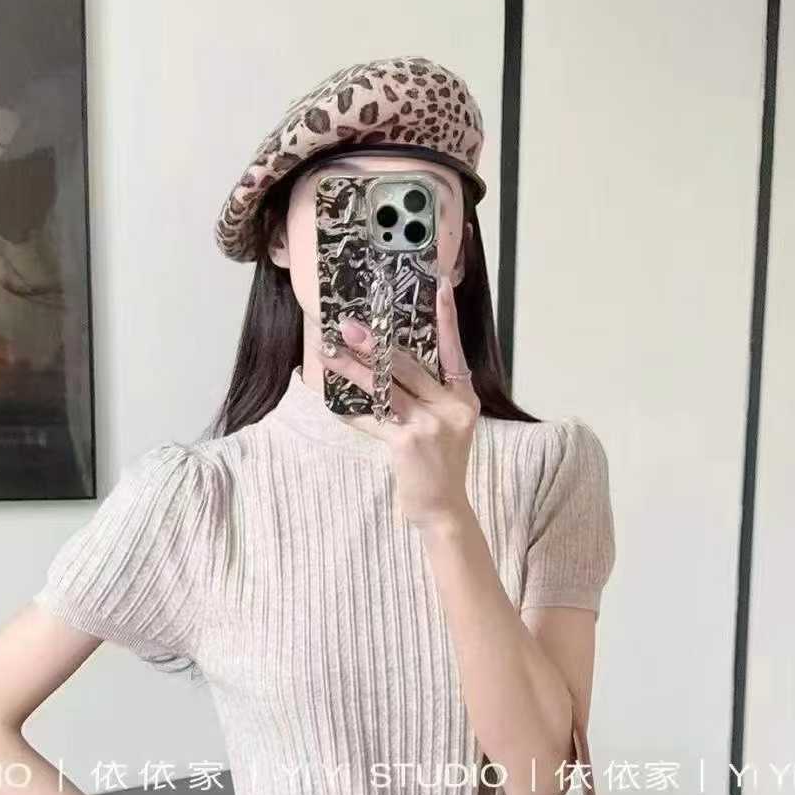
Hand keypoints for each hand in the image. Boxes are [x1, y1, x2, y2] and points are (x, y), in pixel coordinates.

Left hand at [328, 274, 479, 529]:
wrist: (443, 508)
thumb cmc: (440, 464)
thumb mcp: (447, 425)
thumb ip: (430, 395)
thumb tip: (391, 364)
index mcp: (464, 398)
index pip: (454, 350)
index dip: (446, 318)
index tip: (440, 285)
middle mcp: (451, 408)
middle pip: (409, 365)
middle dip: (376, 344)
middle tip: (350, 325)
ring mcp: (430, 425)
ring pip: (385, 388)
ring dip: (354, 370)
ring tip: (331, 353)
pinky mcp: (407, 443)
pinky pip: (372, 418)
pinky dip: (350, 410)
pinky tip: (332, 399)